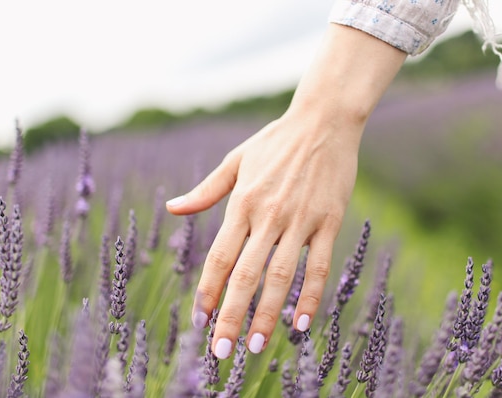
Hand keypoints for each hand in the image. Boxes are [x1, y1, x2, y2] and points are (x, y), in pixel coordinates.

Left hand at [167, 109, 360, 356]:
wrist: (323, 120)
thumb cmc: (275, 142)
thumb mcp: (235, 161)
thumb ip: (206, 191)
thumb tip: (172, 207)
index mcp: (242, 202)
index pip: (220, 256)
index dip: (208, 290)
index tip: (200, 318)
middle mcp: (268, 215)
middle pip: (245, 274)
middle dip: (231, 315)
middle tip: (221, 350)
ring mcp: (300, 220)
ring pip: (280, 275)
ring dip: (267, 312)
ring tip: (256, 345)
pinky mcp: (329, 221)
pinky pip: (319, 265)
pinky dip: (311, 295)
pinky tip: (302, 323)